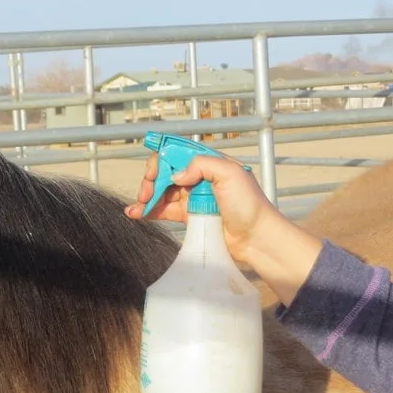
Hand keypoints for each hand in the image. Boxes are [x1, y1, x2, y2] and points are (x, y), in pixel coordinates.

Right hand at [123, 153, 275, 262]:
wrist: (256, 238)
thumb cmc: (249, 205)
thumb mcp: (230, 174)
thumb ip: (202, 165)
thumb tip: (176, 176)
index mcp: (209, 164)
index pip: (177, 154)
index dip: (161, 161)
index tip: (154, 174)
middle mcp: (200, 179)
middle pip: (166, 173)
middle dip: (152, 181)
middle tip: (146, 194)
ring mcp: (193, 198)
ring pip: (163, 192)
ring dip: (147, 197)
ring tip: (138, 207)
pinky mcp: (189, 216)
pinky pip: (165, 210)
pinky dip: (149, 211)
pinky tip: (137, 213)